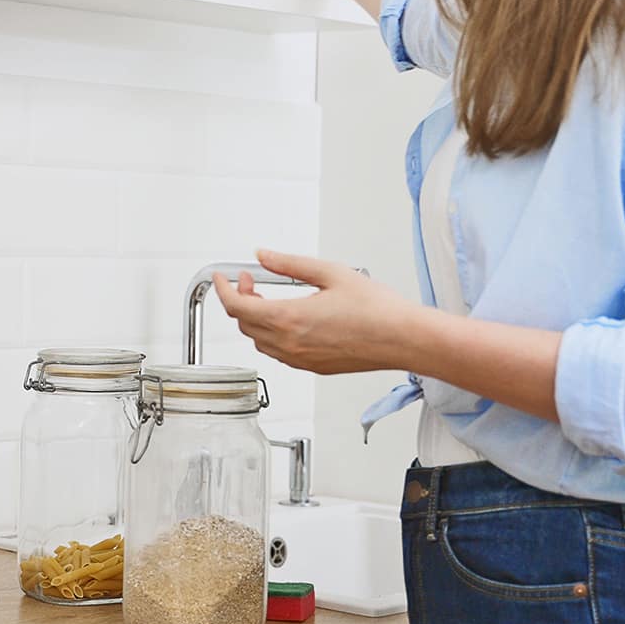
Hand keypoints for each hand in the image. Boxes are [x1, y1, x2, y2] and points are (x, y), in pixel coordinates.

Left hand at [212, 249, 419, 374]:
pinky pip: (278, 353)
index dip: (223, 290)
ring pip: (259, 341)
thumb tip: (263, 256)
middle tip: (250, 281)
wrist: (403, 338)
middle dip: (240, 301)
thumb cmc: (376, 308)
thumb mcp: (329, 272)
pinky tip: (287, 319)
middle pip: (244, 325)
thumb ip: (289, 264)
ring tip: (267, 298)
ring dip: (254, 319)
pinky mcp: (313, 367)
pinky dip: (271, 335)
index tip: (221, 278)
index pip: (237, 307)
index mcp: (289, 318)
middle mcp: (290, 344)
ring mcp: (300, 360)